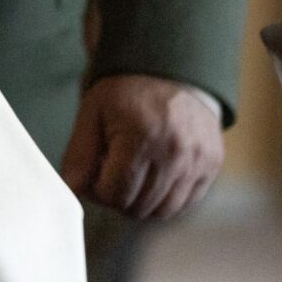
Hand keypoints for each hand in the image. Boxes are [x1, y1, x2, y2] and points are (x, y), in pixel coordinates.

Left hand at [60, 74, 225, 219]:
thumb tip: (70, 193)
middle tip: (113, 173)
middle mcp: (174, 151)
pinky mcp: (212, 164)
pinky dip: (167, 200)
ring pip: (164, 211)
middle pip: (138, 206)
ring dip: (143, 203)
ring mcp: (198, 159)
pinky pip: (186, 203)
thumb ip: (79, 156)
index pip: (114, 193)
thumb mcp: (93, 113)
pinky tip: (155, 179)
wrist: (172, 69)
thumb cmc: (127, 92)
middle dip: (119, 197)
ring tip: (134, 177)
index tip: (97, 172)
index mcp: (141, 136)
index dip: (98, 190)